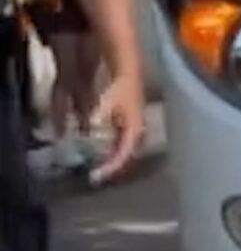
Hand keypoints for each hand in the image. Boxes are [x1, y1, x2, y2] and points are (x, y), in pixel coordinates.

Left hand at [88, 70, 144, 184]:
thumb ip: (101, 113)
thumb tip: (92, 124)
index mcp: (134, 132)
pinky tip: (101, 153)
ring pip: (123, 153)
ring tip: (98, 168)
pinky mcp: (130, 128)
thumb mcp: (109, 100)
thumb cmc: (121, 87)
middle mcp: (137, 135)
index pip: (122, 157)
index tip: (97, 176)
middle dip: (110, 168)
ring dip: (111, 160)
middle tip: (96, 177)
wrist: (130, 74)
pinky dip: (111, 151)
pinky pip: (121, 145)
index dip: (110, 168)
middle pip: (124, 158)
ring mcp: (134, 132)